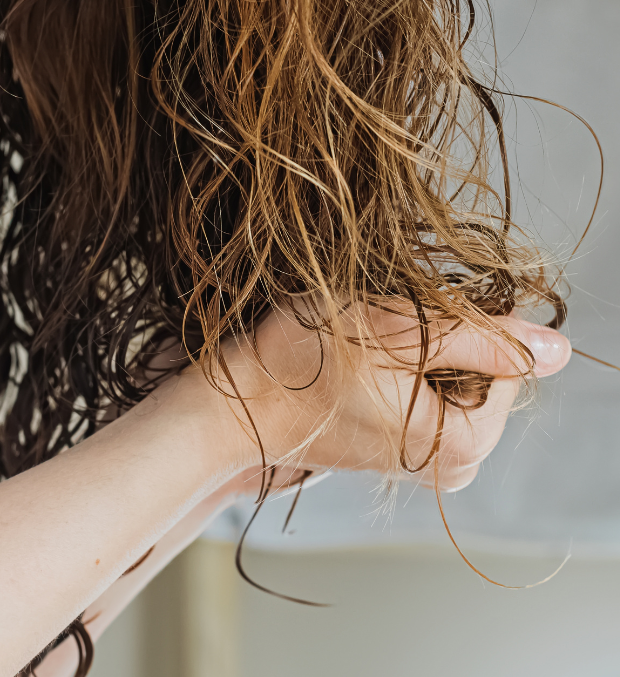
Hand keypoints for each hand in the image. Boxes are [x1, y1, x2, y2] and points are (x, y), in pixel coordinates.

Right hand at [217, 302, 571, 491]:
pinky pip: (428, 391)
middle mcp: (452, 466)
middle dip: (442, 340)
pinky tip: (361, 369)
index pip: (510, 362)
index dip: (463, 328)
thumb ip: (484, 336)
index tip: (407, 327)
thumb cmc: (303, 366)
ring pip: (455, 376)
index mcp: (462, 446)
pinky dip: (404, 367)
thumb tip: (554, 349)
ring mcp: (425, 460)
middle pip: (485, 372)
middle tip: (381, 338)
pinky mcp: (402, 448)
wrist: (239, 402)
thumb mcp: (398, 329)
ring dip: (419, 349)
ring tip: (365, 354)